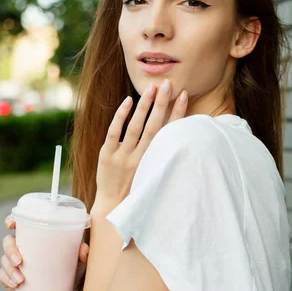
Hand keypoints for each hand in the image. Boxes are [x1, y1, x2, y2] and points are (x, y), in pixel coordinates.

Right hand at [0, 215, 90, 290]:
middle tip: (20, 261)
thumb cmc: (68, 273)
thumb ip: (82, 255)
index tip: (11, 224)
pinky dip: (7, 279)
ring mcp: (14, 263)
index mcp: (36, 238)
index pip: (21, 225)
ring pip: (4, 260)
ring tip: (21, 279)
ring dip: (10, 268)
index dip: (12, 220)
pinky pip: (2, 275)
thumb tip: (83, 248)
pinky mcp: (9, 278)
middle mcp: (23, 248)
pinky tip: (16, 284)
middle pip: (8, 241)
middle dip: (10, 250)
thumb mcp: (77, 264)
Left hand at [94, 79, 187, 213]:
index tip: (184, 94)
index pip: (169, 132)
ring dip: (144, 106)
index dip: (178, 113)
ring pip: (135, 127)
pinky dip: (121, 116)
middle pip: (154, 126)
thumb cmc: (138, 187)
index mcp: (155, 161)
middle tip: (167, 84)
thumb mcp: (154, 171)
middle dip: (162, 104)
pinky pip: (115, 132)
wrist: (114, 206)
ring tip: (152, 88)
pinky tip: (128, 101)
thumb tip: (176, 133)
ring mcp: (123, 156)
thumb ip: (162, 153)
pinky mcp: (107, 155)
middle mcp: (141, 157)